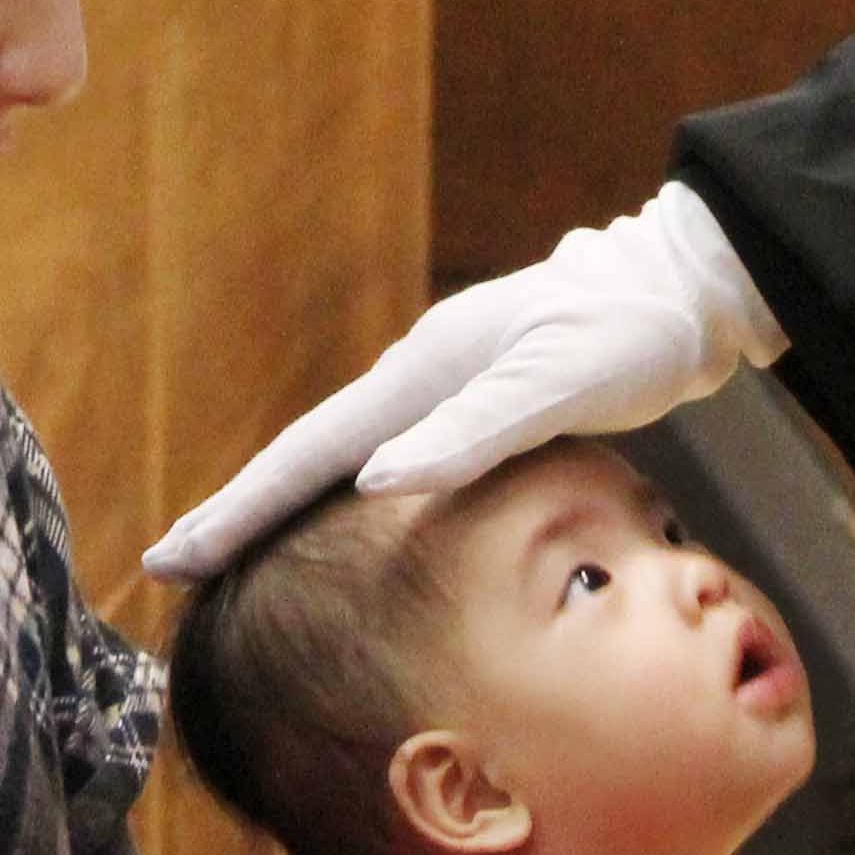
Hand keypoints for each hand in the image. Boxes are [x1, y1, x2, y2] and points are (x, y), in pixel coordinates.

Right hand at [146, 183, 779, 580]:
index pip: (307, 455)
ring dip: (281, 502)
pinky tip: (344, 518)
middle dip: (238, 511)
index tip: (171, 556)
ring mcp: (443, 385)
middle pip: (306, 454)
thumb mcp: (558, 384)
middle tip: (170, 565)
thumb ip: (473, 431)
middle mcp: (417, 375)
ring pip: (340, 455)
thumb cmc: (629, 334)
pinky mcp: (475, 399)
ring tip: (231, 551)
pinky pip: (382, 454)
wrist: (684, 289)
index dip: (238, 511)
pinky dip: (339, 492)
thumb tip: (374, 482)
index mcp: (422, 374)